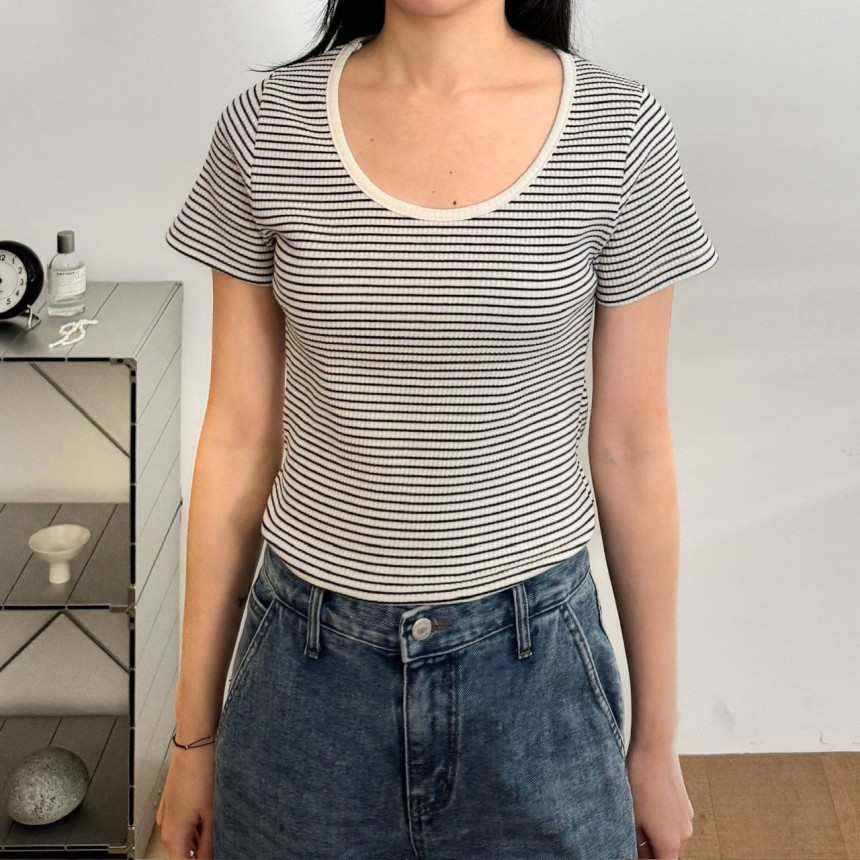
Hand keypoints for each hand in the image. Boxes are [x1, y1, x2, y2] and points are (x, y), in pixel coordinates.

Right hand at [155, 743, 215, 858]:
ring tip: (218, 827)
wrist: (193, 745)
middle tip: (220, 845)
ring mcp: (167, 814)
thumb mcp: (212, 815)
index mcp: (173, 836)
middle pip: (184, 854)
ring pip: (184, 838)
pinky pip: (183, 823)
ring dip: (200, 839)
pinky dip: (196, 825)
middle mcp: (166, 827)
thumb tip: (211, 858)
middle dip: (201, 853)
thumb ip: (210, 844)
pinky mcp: (172, 803)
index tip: (215, 857)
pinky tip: (212, 815)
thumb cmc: (200, 773)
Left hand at [626, 738, 694, 858]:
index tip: (634, 852)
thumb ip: (636, 843)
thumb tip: (636, 851)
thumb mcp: (631, 818)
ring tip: (636, 818)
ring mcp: (687, 817)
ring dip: (656, 835)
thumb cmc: (640, 781)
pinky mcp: (685, 803)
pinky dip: (662, 821)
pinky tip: (646, 805)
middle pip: (667, 853)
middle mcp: (685, 834)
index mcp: (671, 843)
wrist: (654, 749)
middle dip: (650, 849)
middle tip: (632, 837)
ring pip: (670, 837)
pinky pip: (673, 821)